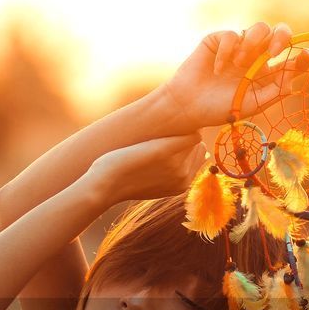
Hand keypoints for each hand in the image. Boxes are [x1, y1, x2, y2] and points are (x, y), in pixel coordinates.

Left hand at [89, 133, 205, 203]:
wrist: (105, 185)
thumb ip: (176, 171)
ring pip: (194, 136)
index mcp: (183, 186)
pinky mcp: (165, 150)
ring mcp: (177, 164)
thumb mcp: (157, 181)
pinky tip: (162, 124)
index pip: (202, 156)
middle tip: (166, 134)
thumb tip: (203, 151)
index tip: (171, 142)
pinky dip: (176, 126)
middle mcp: (184, 177)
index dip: (188, 146)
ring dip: (182, 130)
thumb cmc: (125, 181)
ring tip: (161, 131)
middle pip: (200, 146)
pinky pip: (185, 132)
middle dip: (187, 138)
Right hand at [153, 21, 308, 133]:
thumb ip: (274, 92)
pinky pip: (232, 34)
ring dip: (253, 43)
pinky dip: (227, 52)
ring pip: (259, 28)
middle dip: (282, 38)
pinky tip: (218, 70)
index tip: (306, 57)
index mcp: (268, 74)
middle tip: (274, 52)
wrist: (188, 106)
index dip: (302, 57)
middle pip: (280, 34)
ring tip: (239, 64)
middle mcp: (257, 57)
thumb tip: (294, 78)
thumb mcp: (251, 105)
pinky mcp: (220, 39)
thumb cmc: (220, 109)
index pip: (292, 60)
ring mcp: (240, 46)